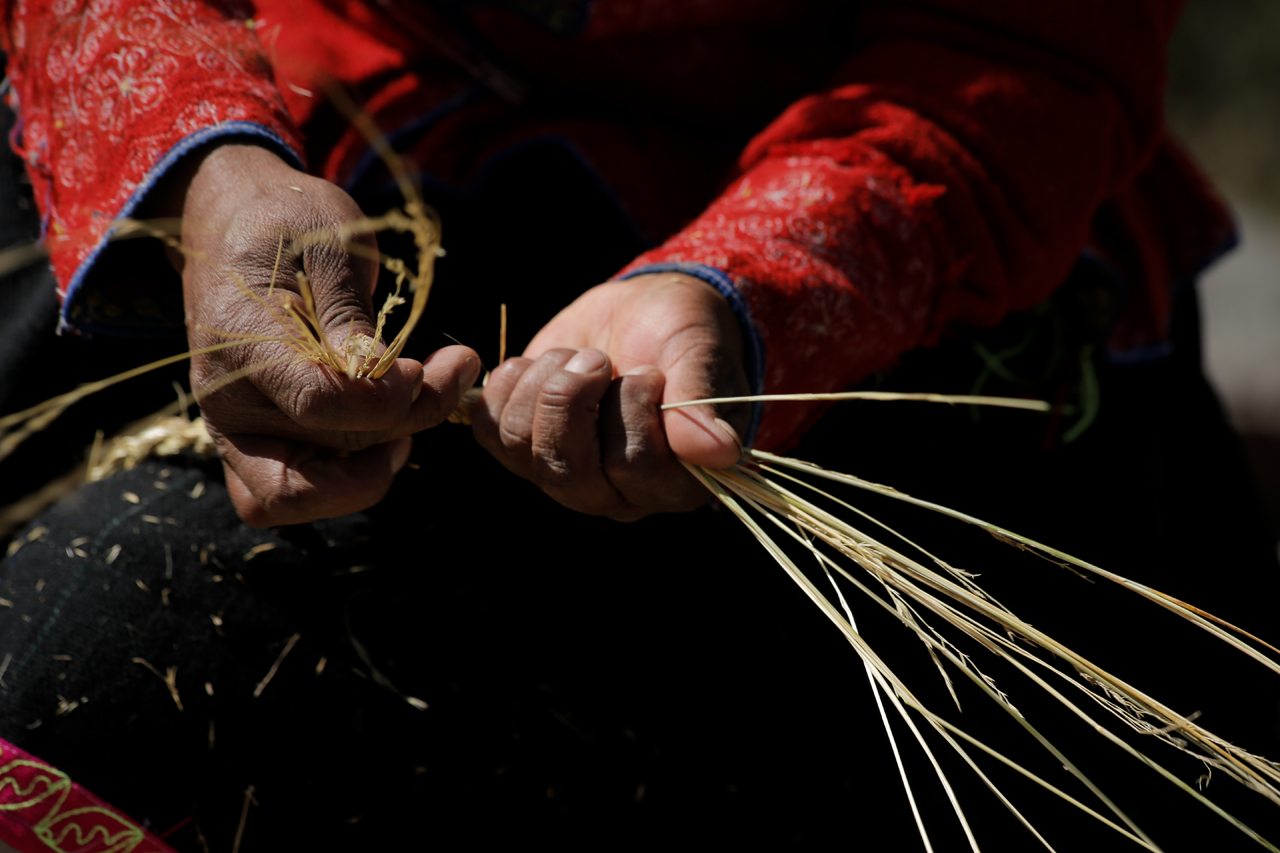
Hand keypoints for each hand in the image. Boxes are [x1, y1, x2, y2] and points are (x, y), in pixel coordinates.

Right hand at [158, 143, 479, 525]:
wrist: (233, 226)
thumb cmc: (287, 224)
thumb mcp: (329, 245)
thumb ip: (351, 315)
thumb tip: (383, 379)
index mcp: (239, 340)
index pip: (317, 402)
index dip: (385, 398)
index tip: (421, 365)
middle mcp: (226, 401)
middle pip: (324, 453)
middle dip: (404, 422)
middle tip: (453, 371)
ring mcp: (236, 431)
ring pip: (303, 498)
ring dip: (376, 466)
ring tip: (418, 406)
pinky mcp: (256, 445)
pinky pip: (298, 495)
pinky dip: (352, 476)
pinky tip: (392, 429)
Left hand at [471, 273, 749, 519]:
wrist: (643, 312)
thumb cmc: (682, 335)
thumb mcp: (699, 354)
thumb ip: (702, 402)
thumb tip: (720, 454)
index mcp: (673, 482)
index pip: (635, 467)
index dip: (631, 410)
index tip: (646, 371)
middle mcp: (617, 493)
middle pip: (568, 472)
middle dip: (571, 399)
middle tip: (598, 358)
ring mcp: (566, 474)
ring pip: (524, 448)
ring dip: (544, 384)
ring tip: (576, 355)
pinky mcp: (525, 448)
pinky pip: (491, 433)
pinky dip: (507, 386)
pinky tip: (538, 363)